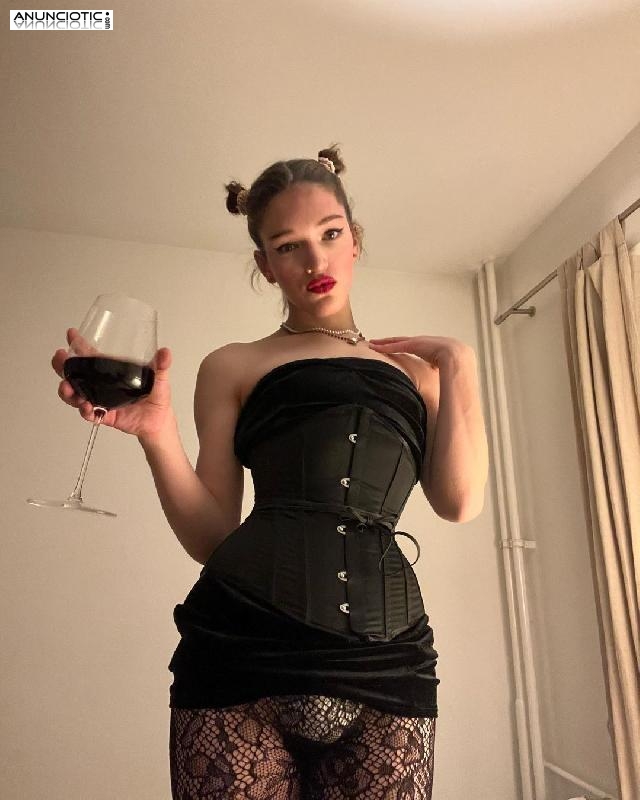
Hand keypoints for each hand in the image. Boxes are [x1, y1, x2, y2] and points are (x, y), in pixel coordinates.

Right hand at [52, 327, 173, 437]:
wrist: (159, 421)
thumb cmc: (156, 397)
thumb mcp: (159, 378)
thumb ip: (161, 366)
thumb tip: (165, 352)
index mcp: (112, 372)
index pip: (90, 356)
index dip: (78, 345)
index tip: (71, 334)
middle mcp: (102, 385)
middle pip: (75, 374)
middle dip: (63, 367)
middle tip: (59, 361)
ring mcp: (101, 399)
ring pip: (76, 394)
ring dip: (68, 390)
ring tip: (67, 388)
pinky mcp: (104, 414)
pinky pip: (89, 413)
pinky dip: (85, 410)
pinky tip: (86, 407)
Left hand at [368, 334, 471, 368]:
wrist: (459, 358)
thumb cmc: (456, 366)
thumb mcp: (444, 371)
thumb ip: (437, 378)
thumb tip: (439, 393)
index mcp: (431, 349)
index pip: (412, 347)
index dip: (402, 347)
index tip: (393, 349)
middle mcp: (424, 343)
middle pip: (403, 342)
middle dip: (390, 342)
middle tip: (377, 343)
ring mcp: (419, 342)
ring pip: (397, 342)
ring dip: (384, 343)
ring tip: (372, 343)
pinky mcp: (415, 344)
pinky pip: (397, 345)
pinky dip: (387, 346)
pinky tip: (376, 347)